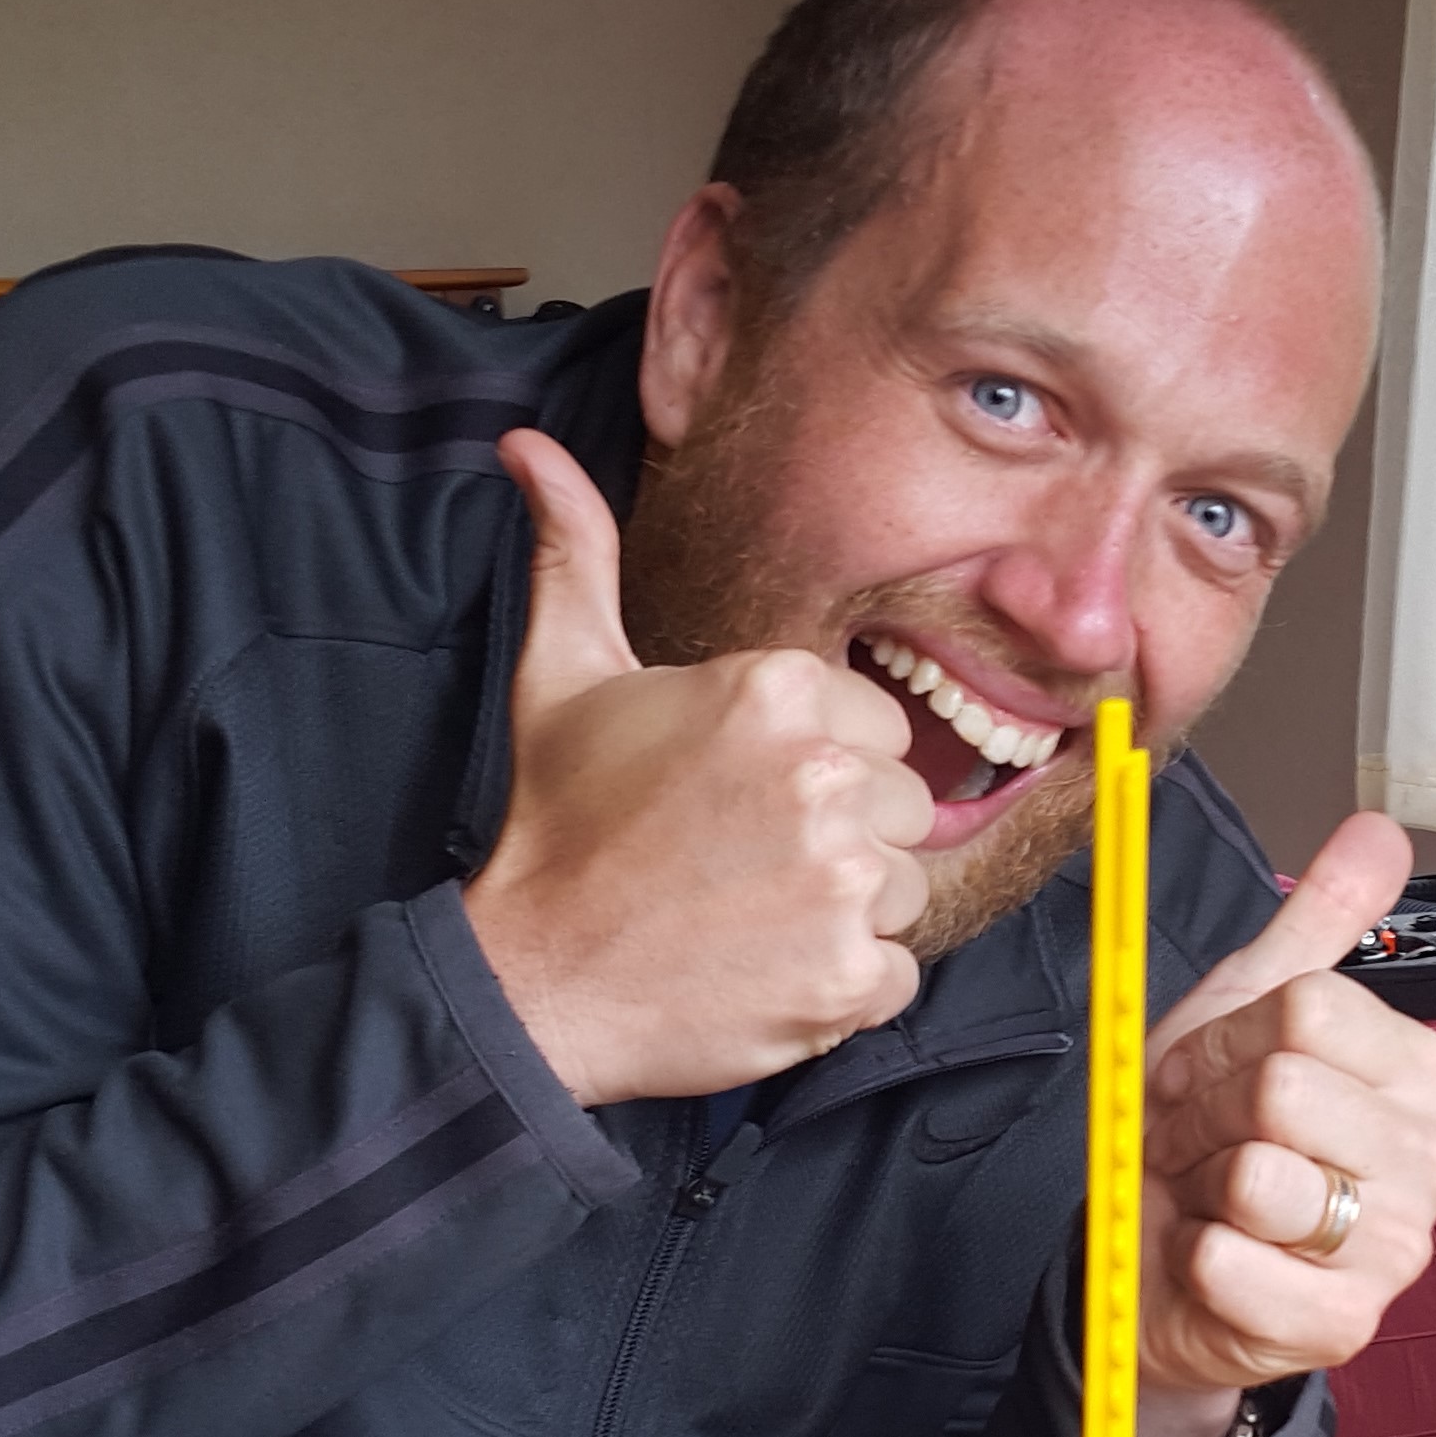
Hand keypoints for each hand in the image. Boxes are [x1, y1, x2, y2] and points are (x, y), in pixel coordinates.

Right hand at [460, 430, 932, 1104]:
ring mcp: (843, 881)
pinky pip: (897, 973)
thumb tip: (528, 449)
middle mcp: (825, 776)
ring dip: (845, 912)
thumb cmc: (557, 827)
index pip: (879, 726)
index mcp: (779, 689)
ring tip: (751, 914)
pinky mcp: (849, 975)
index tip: (743, 800)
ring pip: (906, 889)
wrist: (535, 977)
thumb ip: (575, 553)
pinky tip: (767, 968)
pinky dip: (843, 987)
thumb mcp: (563, 673)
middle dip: (841, 837)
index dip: (820, 767)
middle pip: (902, 806)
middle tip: (744, 861)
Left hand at [1135, 811, 1435, 1436]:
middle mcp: (1429, 1159)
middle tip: (1199, 1144)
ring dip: (1197, 1187)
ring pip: (1257, 1176)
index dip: (1222, 1038)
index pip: (1308, 1012)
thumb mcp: (1250, 1011)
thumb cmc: (1211, 1138)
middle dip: (1202, 1114)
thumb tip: (1380, 829)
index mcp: (1417, 1071)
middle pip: (1281, 1088)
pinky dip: (1195, 1260)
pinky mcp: (1345, 1325)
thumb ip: (1318, 922)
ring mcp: (1395, 1248)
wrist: (1166, 1268)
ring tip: (1211, 1202)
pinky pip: (1236, 1264)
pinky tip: (1215, 1264)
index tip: (1202, 1074)